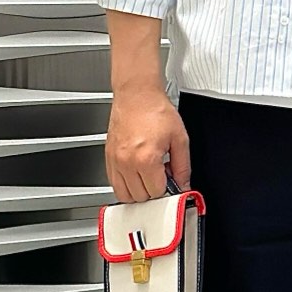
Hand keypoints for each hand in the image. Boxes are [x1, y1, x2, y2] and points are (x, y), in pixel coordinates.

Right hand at [106, 86, 189, 201]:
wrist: (137, 94)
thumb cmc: (156, 110)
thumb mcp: (180, 139)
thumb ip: (183, 167)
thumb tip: (183, 185)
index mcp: (146, 159)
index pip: (157, 193)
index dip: (168, 189)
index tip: (172, 182)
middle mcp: (127, 162)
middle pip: (140, 197)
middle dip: (154, 190)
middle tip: (161, 176)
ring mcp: (115, 161)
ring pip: (124, 195)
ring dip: (138, 192)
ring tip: (149, 176)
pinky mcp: (108, 157)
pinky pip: (114, 183)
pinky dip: (125, 184)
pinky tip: (137, 173)